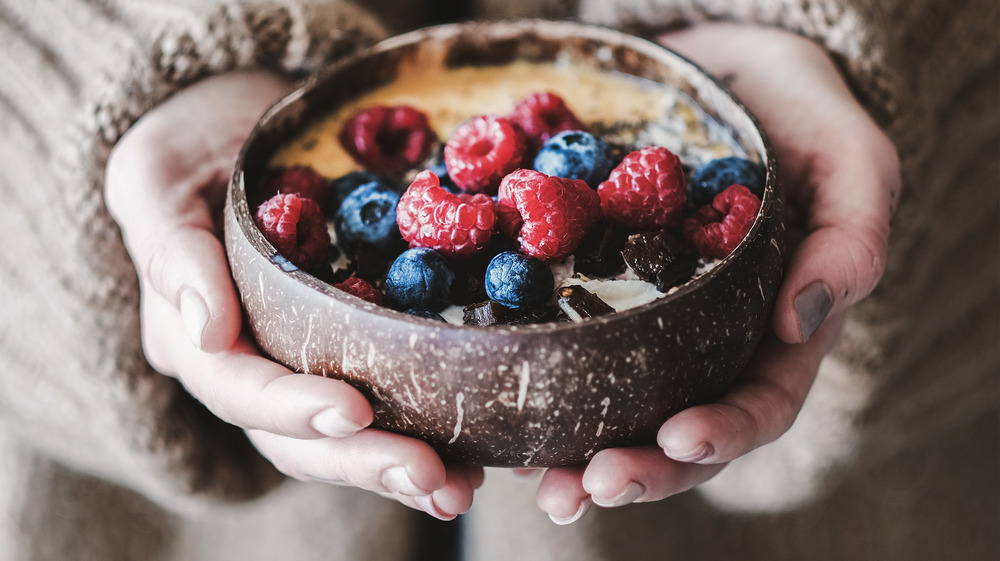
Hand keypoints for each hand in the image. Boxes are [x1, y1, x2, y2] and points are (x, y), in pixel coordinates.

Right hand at [104, 70, 481, 519]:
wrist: (239, 130)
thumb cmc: (192, 144)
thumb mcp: (159, 173)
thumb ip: (172, 246)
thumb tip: (205, 330)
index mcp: (193, 335)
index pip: (236, 387)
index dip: (290, 407)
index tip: (352, 411)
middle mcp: (248, 366)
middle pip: (295, 436)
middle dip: (361, 461)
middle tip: (428, 476)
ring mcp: (299, 364)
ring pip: (341, 439)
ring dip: (397, 466)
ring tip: (458, 489)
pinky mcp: (349, 349)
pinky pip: (383, 402)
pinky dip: (424, 431)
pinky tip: (473, 457)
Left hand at [535, 23, 899, 522]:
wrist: (724, 74)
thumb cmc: (800, 117)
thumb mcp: (850, 163)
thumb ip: (850, 239)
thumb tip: (802, 321)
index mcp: (777, 331)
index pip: (759, 403)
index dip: (723, 432)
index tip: (678, 437)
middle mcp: (710, 343)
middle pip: (681, 431)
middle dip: (639, 468)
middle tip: (585, 488)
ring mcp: (652, 325)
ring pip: (620, 407)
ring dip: (579, 454)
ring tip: (536, 480)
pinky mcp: (597, 294)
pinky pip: (568, 349)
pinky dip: (541, 386)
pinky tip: (505, 413)